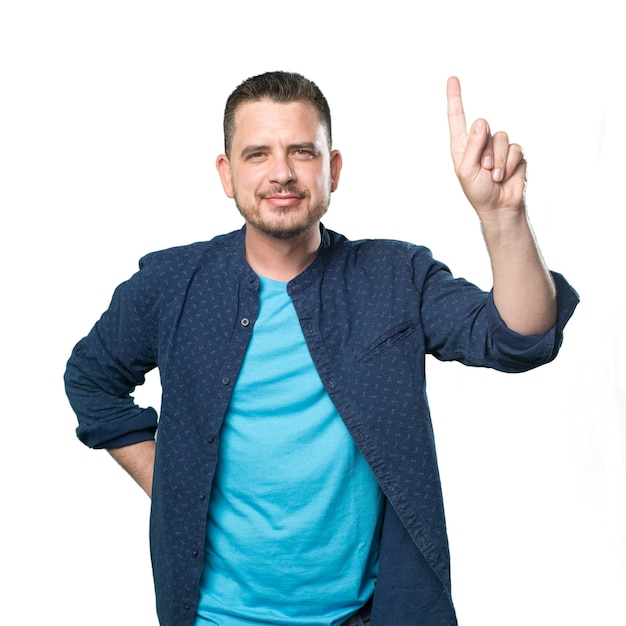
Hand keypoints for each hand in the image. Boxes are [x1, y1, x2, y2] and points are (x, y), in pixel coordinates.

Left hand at [447, 76, 525, 220]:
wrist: (499, 207)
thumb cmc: (478, 192)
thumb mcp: (466, 171)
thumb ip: (472, 146)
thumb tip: (480, 121)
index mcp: (462, 146)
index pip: (457, 118)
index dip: (455, 99)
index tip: (452, 79)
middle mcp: (480, 143)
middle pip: (484, 126)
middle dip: (485, 150)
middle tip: (484, 170)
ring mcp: (498, 148)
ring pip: (501, 137)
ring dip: (498, 161)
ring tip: (494, 176)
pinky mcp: (514, 154)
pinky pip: (515, 149)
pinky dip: (509, 164)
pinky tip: (506, 176)